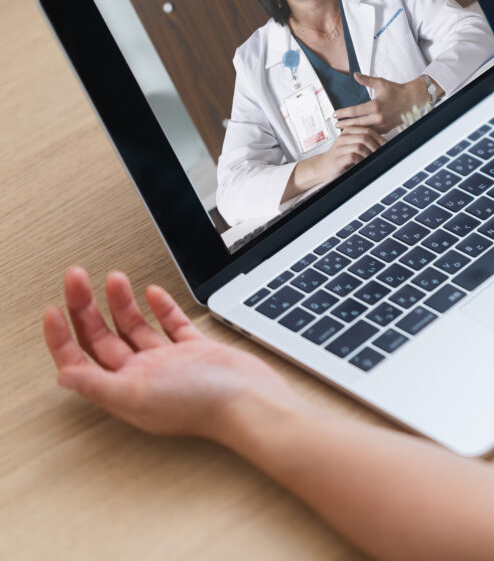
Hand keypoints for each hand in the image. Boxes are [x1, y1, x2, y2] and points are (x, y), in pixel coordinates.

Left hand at [43, 268, 302, 441]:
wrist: (251, 402)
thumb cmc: (201, 405)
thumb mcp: (137, 395)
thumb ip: (98, 385)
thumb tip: (62, 376)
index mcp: (124, 389)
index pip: (80, 360)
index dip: (62, 337)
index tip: (53, 310)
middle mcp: (143, 376)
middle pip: (103, 337)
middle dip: (86, 307)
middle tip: (77, 278)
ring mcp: (170, 363)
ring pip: (135, 327)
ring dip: (120, 302)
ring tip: (113, 277)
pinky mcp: (197, 351)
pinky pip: (172, 325)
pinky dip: (161, 307)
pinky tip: (153, 293)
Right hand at [290, 125, 384, 196]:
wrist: (322, 167)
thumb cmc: (339, 157)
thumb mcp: (351, 146)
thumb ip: (363, 142)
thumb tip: (382, 144)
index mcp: (348, 132)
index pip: (367, 129)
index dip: (379, 137)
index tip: (386, 144)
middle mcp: (343, 137)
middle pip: (365, 136)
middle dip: (376, 145)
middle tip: (381, 152)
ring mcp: (340, 147)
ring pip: (360, 145)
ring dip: (369, 153)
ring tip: (372, 159)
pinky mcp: (339, 158)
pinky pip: (354, 156)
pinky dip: (361, 160)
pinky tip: (362, 163)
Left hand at [334, 73, 439, 133]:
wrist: (413, 99)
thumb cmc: (397, 91)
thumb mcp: (381, 83)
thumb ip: (366, 80)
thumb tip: (355, 75)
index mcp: (375, 106)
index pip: (354, 111)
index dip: (343, 113)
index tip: (335, 114)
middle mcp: (379, 117)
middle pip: (357, 123)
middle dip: (345, 124)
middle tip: (336, 124)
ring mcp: (383, 124)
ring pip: (364, 130)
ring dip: (353, 130)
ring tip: (344, 129)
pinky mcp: (387, 129)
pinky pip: (372, 132)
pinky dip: (364, 132)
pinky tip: (358, 131)